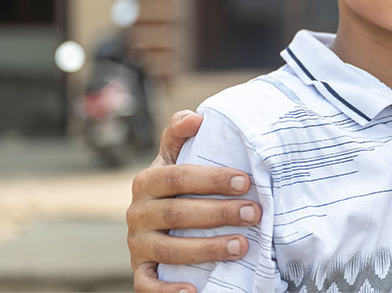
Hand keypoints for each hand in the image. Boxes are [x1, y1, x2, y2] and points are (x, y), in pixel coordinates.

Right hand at [127, 110, 262, 291]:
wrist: (156, 226)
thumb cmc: (177, 188)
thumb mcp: (175, 158)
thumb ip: (179, 135)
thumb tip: (197, 116)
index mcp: (147, 181)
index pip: (177, 176)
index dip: (212, 179)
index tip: (246, 181)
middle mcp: (137, 212)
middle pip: (178, 213)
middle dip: (219, 213)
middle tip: (254, 213)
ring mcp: (137, 244)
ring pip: (170, 249)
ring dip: (208, 249)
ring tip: (243, 246)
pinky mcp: (140, 271)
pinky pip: (148, 285)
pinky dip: (169, 291)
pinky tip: (195, 291)